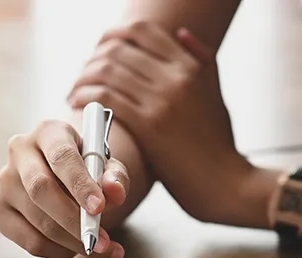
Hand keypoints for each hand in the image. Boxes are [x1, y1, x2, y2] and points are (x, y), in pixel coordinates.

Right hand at [0, 119, 128, 257]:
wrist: (64, 178)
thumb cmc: (87, 169)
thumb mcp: (107, 167)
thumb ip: (115, 178)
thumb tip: (114, 193)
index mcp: (49, 132)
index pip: (61, 156)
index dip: (80, 184)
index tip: (99, 208)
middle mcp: (20, 152)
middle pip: (41, 188)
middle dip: (73, 219)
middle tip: (100, 240)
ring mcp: (5, 181)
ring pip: (36, 219)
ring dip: (71, 241)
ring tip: (99, 248)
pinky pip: (27, 240)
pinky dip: (55, 251)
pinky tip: (73, 248)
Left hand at [69, 22, 255, 223]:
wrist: (225, 182)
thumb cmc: (218, 143)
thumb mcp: (215, 93)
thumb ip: (202, 60)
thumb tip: (181, 32)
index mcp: (190, 67)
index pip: (142, 31)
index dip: (114, 34)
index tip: (101, 47)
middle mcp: (177, 78)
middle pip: (119, 49)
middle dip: (93, 58)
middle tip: (84, 73)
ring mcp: (163, 101)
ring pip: (108, 71)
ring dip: (84, 76)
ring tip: (76, 88)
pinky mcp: (150, 126)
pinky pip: (106, 98)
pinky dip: (85, 95)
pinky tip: (77, 102)